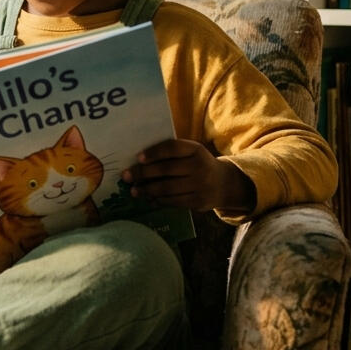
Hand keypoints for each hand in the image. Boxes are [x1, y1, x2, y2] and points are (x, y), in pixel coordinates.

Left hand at [120, 138, 255, 212]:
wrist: (224, 184)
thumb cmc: (198, 165)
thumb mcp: (191, 153)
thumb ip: (172, 154)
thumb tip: (139, 162)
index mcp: (196, 150)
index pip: (172, 148)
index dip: (154, 152)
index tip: (138, 158)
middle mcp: (200, 166)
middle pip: (166, 169)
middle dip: (143, 173)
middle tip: (126, 176)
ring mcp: (200, 185)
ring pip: (167, 188)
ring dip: (147, 190)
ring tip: (134, 190)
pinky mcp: (198, 201)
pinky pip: (173, 201)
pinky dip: (159, 200)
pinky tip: (149, 198)